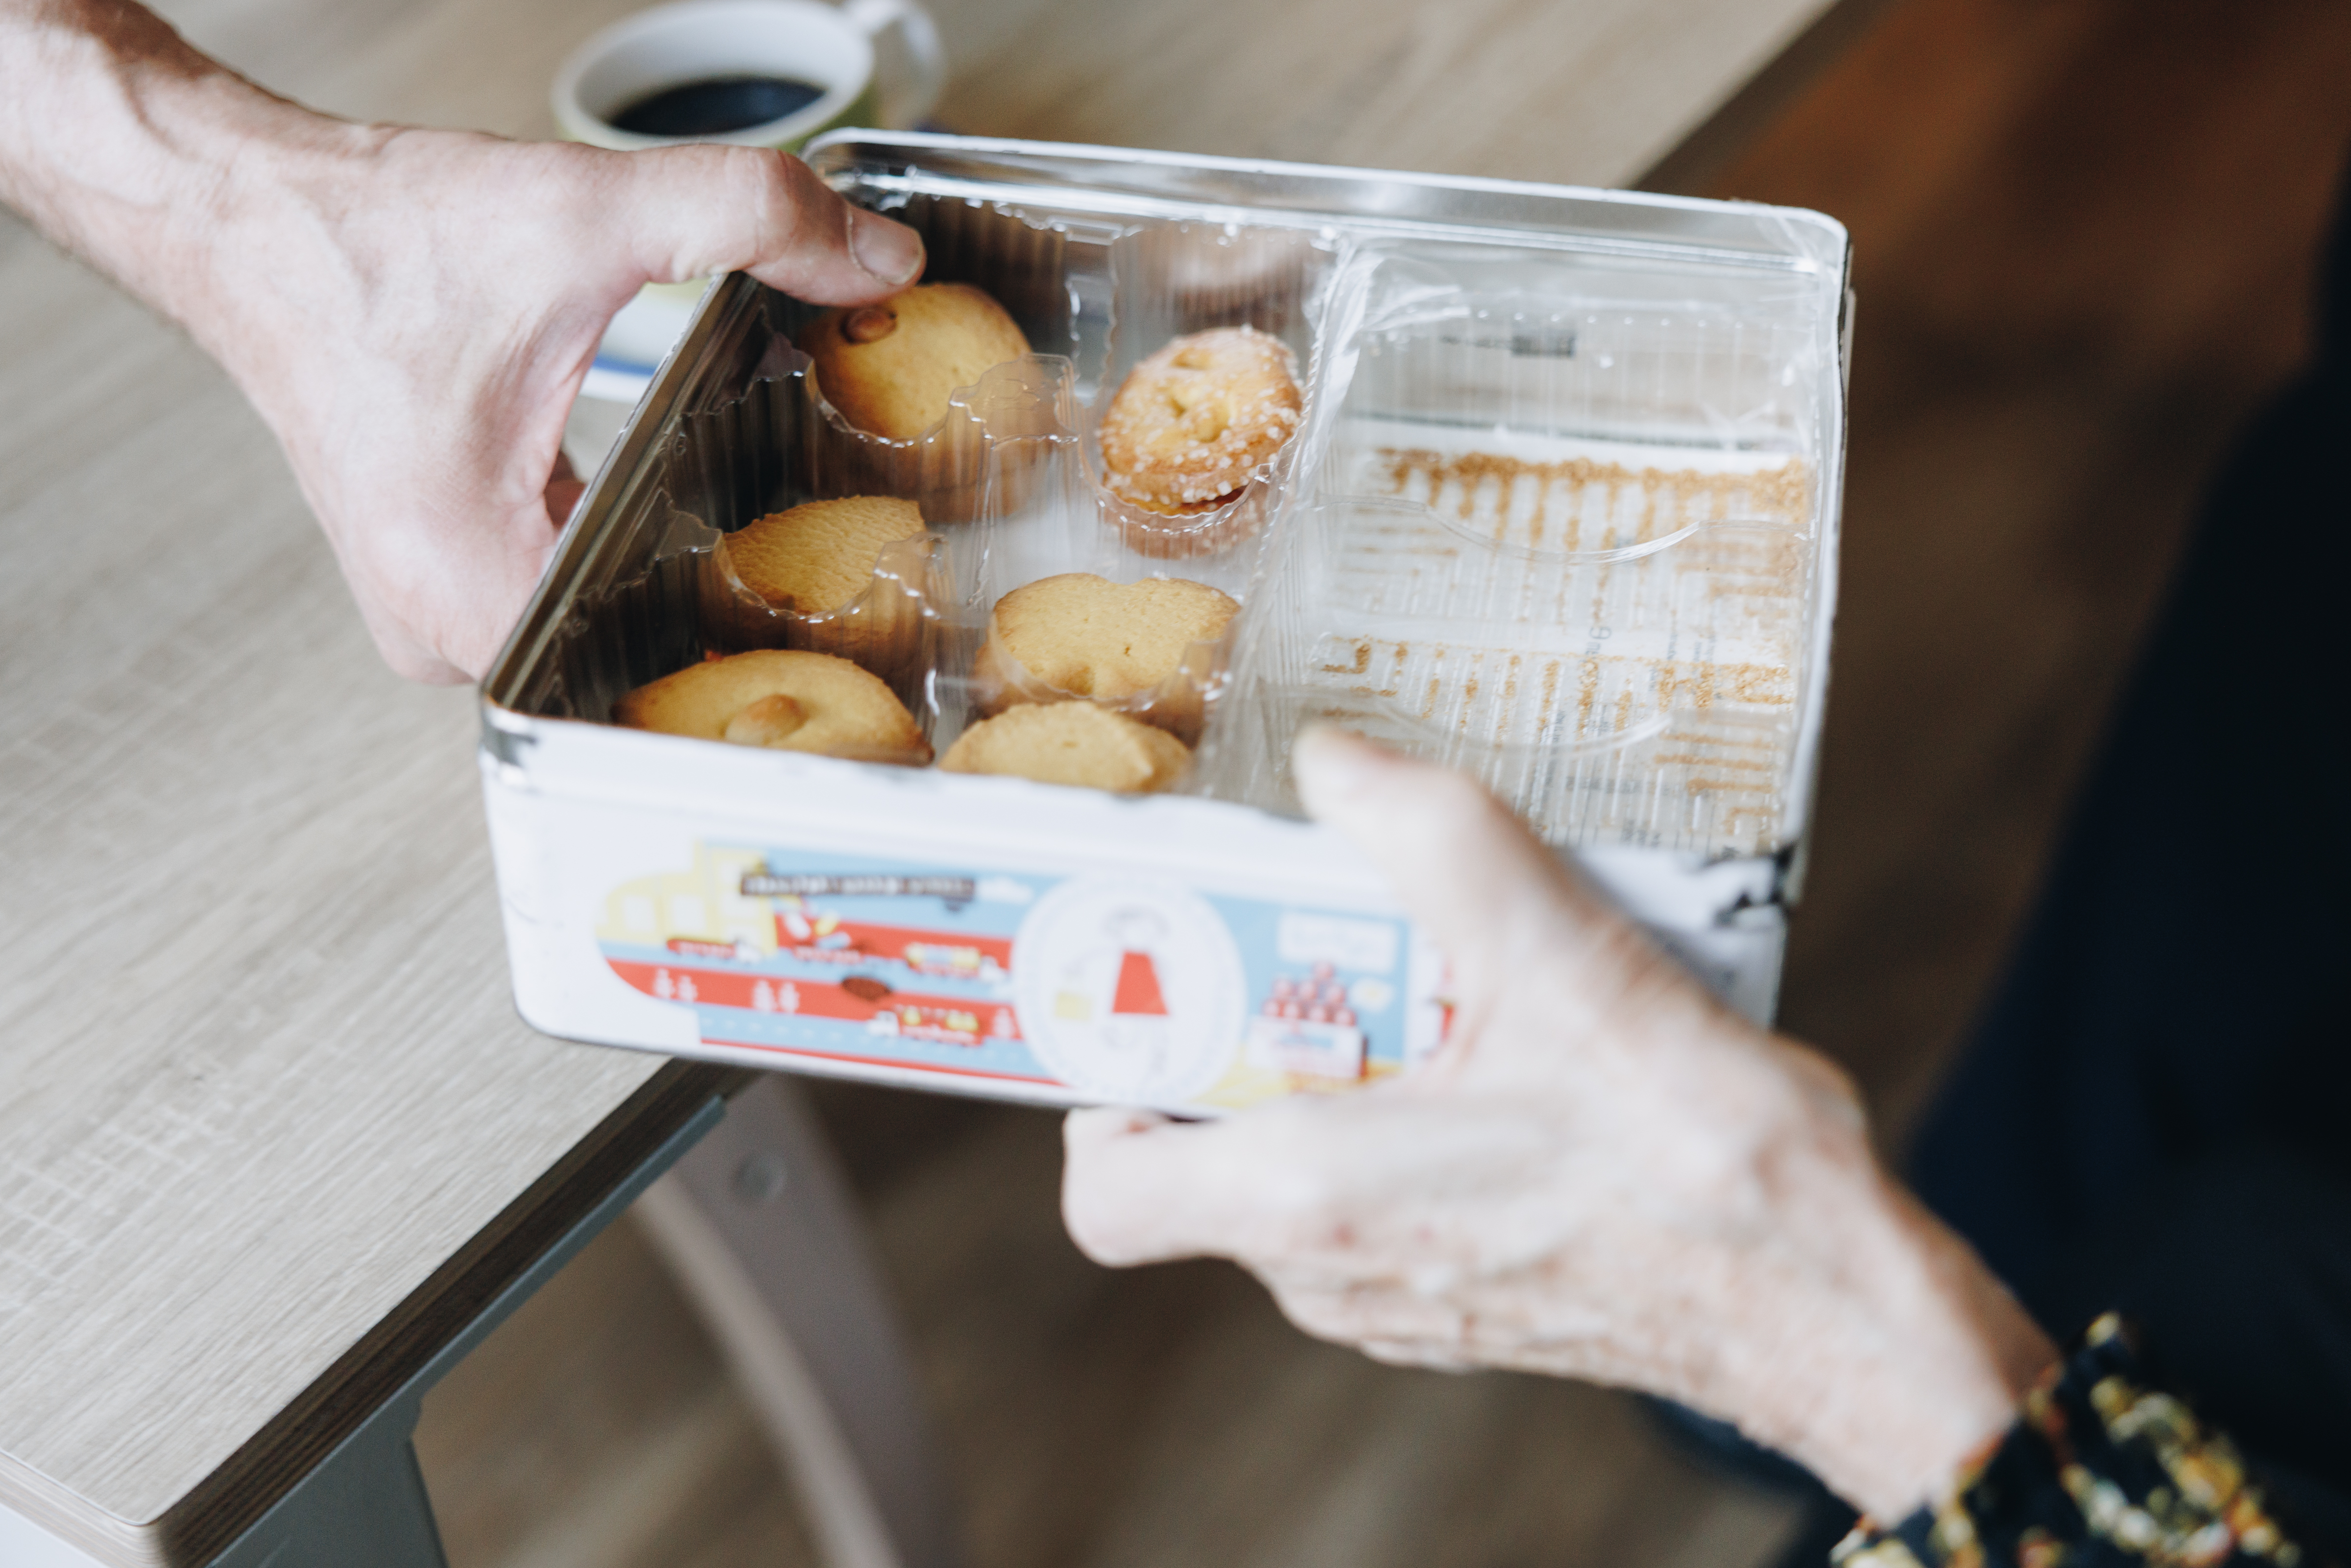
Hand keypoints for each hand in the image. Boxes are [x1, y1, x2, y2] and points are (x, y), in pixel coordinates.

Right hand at [185, 121, 921, 681]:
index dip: (738, 653)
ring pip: (588, 631)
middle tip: (810, 569)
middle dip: (715, 607)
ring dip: (662, 578)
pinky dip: (608, 553)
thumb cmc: (376, 239)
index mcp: (460, 580)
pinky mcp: (433, 577)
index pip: (631, 687)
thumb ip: (750, 219)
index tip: (812, 637)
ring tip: (742, 537)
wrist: (259, 220)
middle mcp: (431, 621)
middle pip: (621, 660)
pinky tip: (660, 510)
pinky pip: (551, 597)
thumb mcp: (590, 215)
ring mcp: (426, 608)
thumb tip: (877, 258)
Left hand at [1062, 729, 2054, 1518]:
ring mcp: (1398, 1304)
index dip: (1103, 1097)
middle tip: (1314, 943)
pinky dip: (1404, 1126)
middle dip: (1246, 1043)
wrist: (1828, 1299)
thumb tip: (1335, 762)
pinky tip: (1499, 1057)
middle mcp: (1332, 1274)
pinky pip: (1384, 1207)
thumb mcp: (1555, 949)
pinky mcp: (1467, 1307)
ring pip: (1301, 1180)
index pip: (1106, 1193)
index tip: (1159, 1007)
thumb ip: (1428, 832)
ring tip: (1425, 987)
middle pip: (1205, 1160)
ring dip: (1336, 1078)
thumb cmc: (1696, 1160)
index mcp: (1311, 1199)